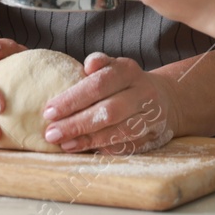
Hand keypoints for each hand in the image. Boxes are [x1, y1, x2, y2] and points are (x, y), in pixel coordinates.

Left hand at [41, 53, 176, 153]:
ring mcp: (151, 117)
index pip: (99, 85)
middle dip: (77, 124)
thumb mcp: (114, 67)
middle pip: (108, 112)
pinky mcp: (153, 137)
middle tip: (51, 133)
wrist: (165, 99)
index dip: (73, 99)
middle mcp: (143, 93)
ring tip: (65, 144)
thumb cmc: (125, 83)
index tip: (48, 112)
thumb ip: (99, 63)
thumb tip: (88, 64)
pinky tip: (85, 151)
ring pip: (119, 132)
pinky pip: (127, 146)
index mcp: (129, 71)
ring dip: (88, 140)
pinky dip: (104, 150)